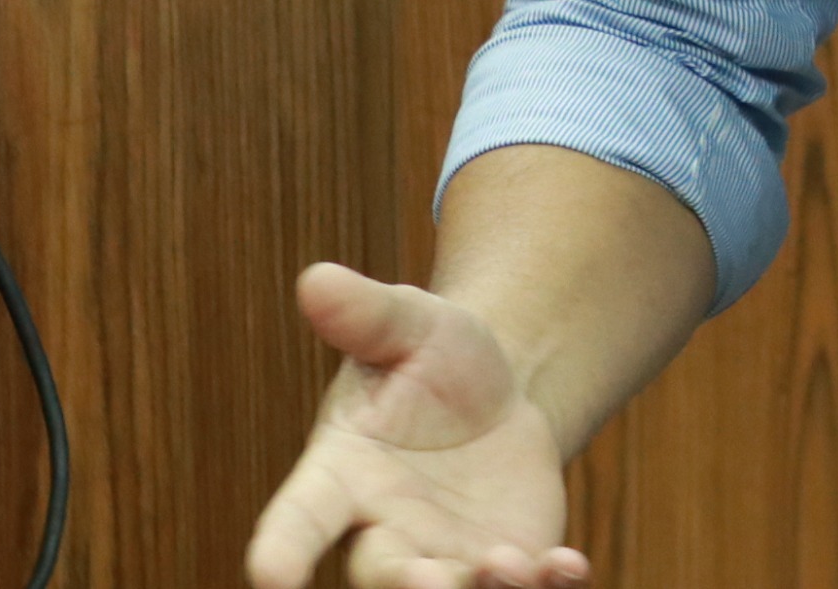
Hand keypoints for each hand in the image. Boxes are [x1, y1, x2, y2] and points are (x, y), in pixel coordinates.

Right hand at [244, 263, 586, 588]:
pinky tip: (569, 564)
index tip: (268, 573)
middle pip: (378, 577)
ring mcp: (445, 560)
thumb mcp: (408, 325)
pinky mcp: (506, 565)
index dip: (282, 548)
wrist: (499, 390)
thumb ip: (366, 314)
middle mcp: (384, 533)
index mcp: (339, 476)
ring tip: (509, 565)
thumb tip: (316, 279)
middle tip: (429, 582)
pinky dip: (547, 588)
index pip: (299, 518)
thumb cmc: (431, 357)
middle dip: (403, 587)